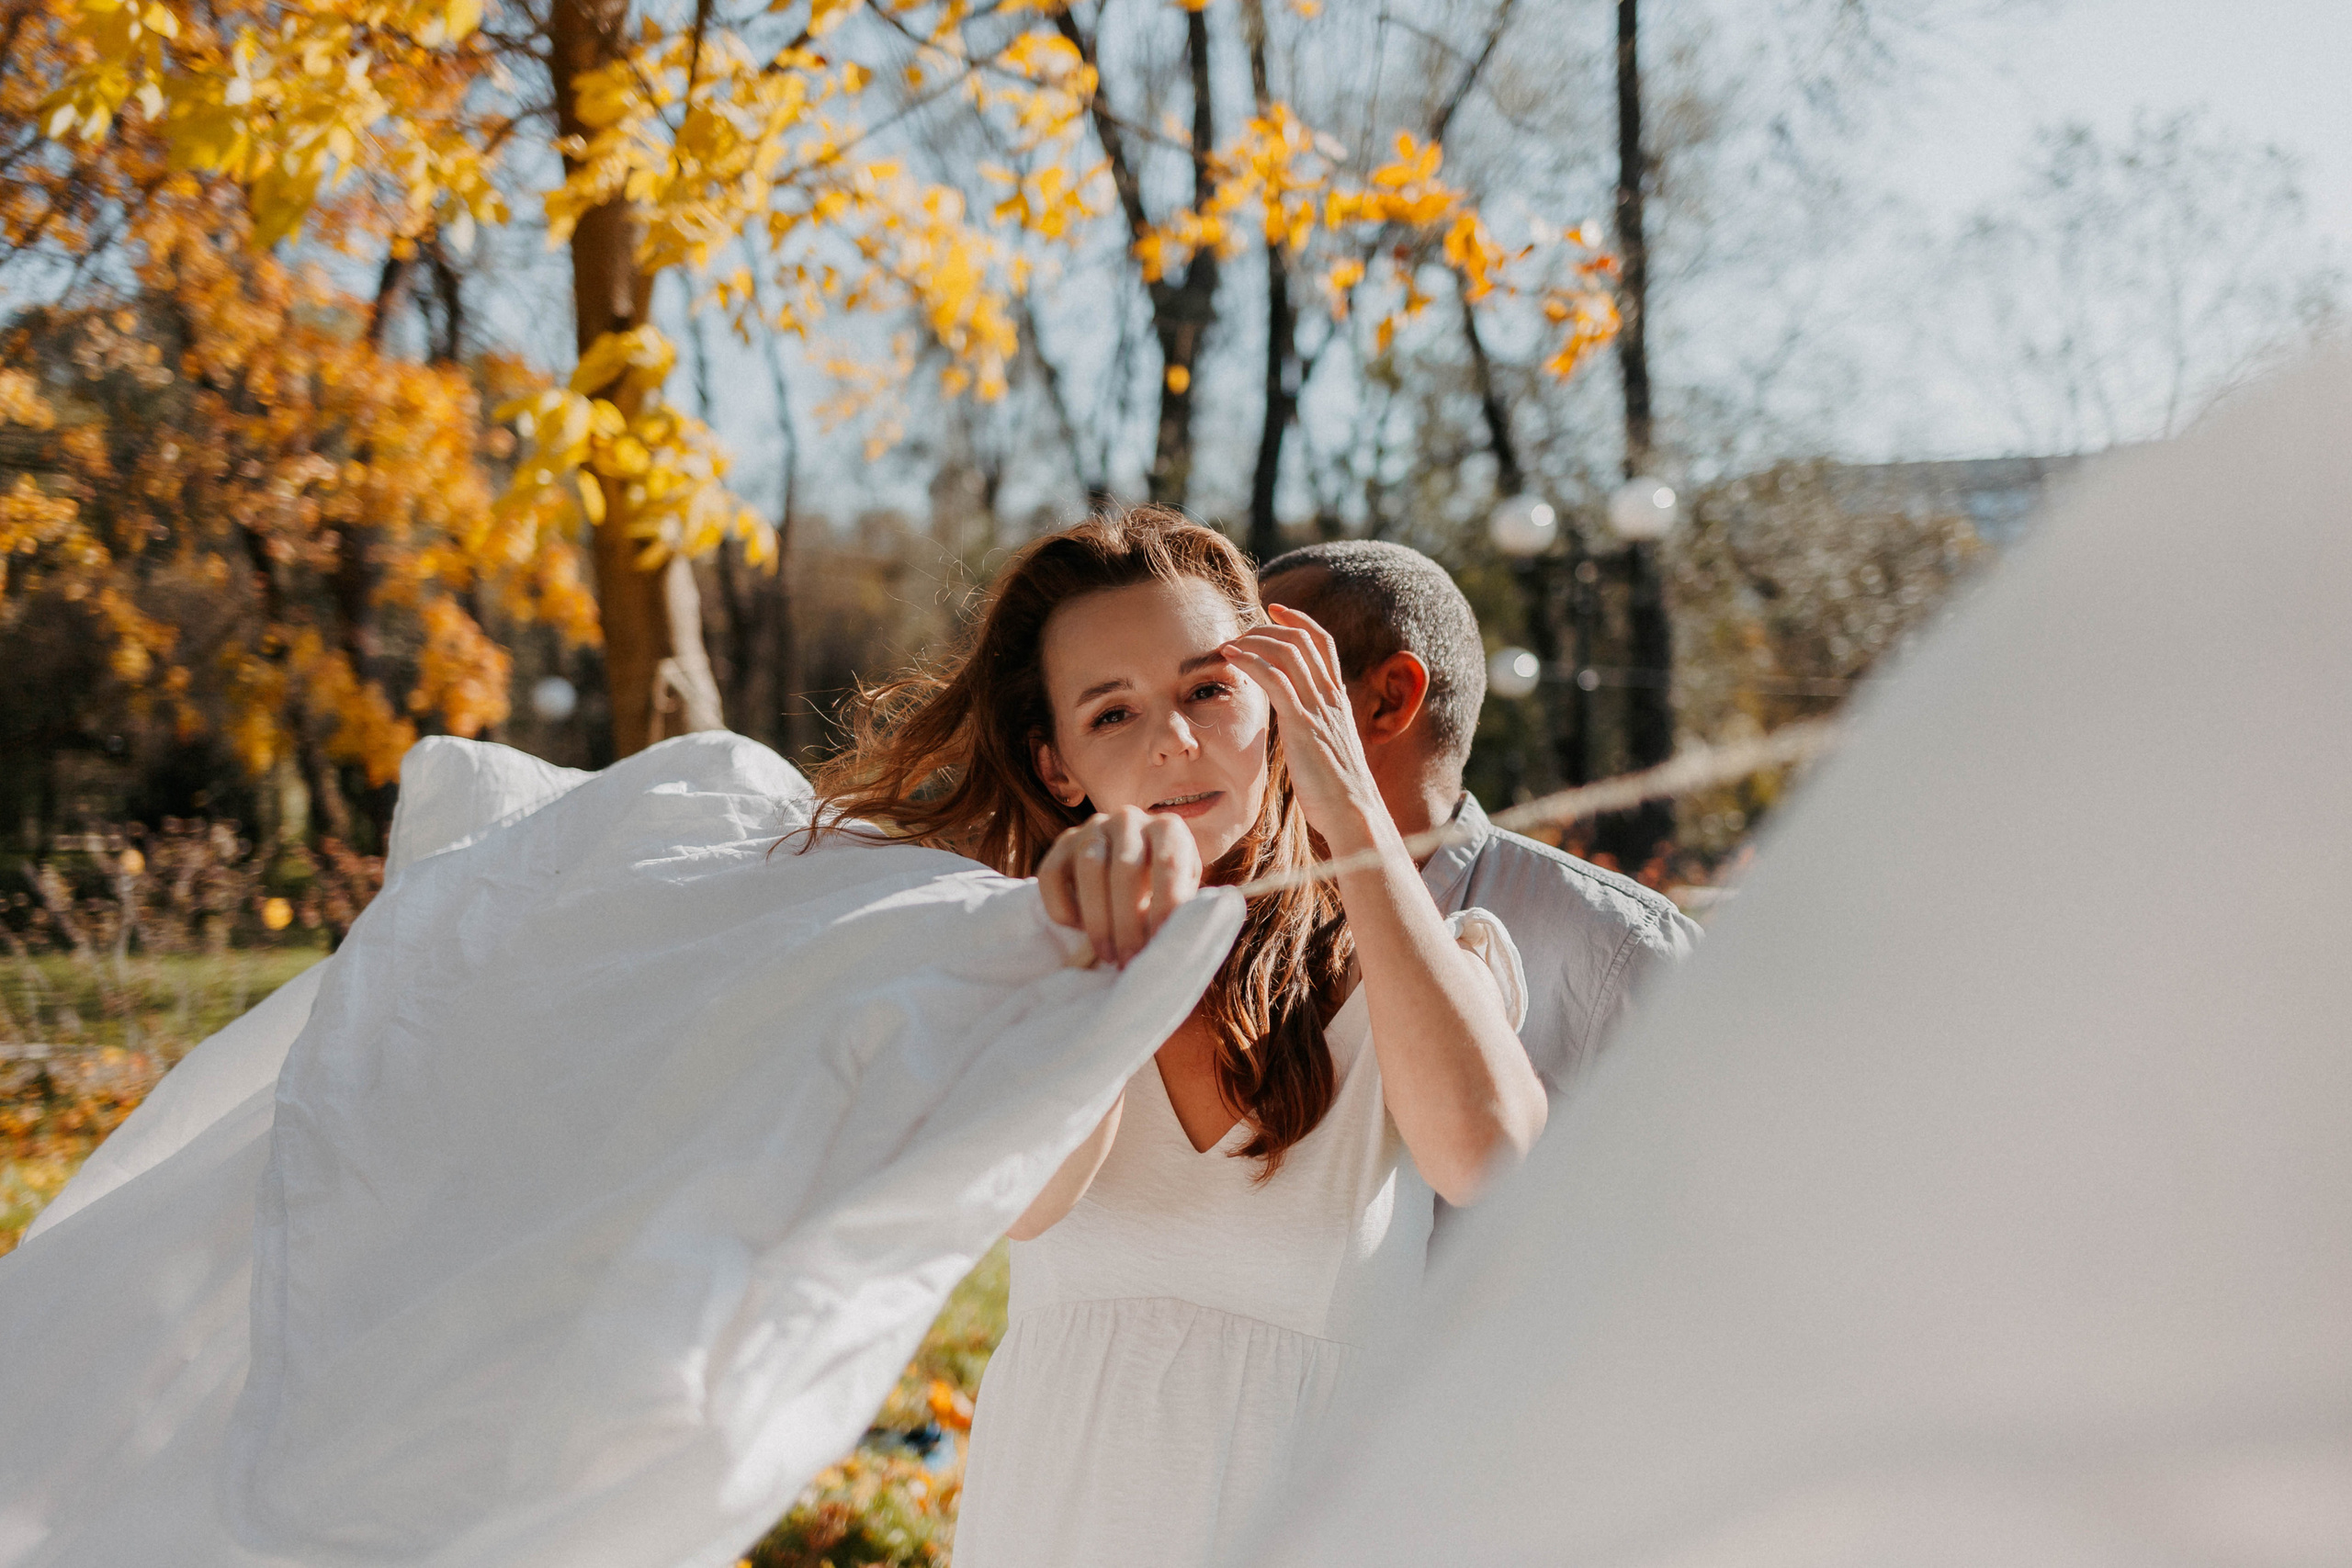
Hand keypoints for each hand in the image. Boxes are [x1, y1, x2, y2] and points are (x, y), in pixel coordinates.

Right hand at [1037, 805, 1202, 967]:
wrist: (1132, 864)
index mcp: (1167, 828)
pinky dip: (1063, 907)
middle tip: (1128, 959)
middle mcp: (1129, 819)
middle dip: (1127, 922)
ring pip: (1089, 868)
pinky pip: (1051, 874)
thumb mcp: (1182, 891)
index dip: (1165, 904)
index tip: (1159, 942)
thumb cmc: (1162, 885)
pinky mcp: (1063, 842)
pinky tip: (1079, 929)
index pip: (1168, 862)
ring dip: (1097, 919)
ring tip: (1107, 954)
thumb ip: (1182, 908)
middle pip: (1125, 868)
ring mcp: (1093, 827)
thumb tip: (1175, 940)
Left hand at [1221, 603, 1390, 857]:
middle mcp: (1331, 697)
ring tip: (1227, 646)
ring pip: (1288, 653)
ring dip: (1252, 641)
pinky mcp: (1303, 725)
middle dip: (1266, 628)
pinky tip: (1230, 660)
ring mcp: (1319, 709)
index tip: (1274, 609)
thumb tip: (1295, 724)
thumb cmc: (1337, 792)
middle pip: (1301, 640)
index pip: (1323, 643)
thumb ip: (1313, 728)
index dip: (1298, 620)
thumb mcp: (1328, 749)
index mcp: (1338, 700)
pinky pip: (1275, 679)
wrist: (1354, 814)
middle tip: (1238, 633)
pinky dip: (1250, 662)